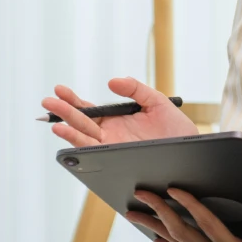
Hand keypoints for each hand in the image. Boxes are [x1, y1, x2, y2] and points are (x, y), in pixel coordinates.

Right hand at [42, 76, 197, 146]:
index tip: (59, 90)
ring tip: (54, 123)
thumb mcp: (157, 102)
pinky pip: (95, 153)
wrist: (194, 153)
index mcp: (116, 120)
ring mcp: (113, 149)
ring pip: (84, 139)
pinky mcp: (118, 160)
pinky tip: (70, 137)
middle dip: (63, 112)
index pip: (89, 110)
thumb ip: (135, 89)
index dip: (73, 100)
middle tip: (47, 101)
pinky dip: (80, 146)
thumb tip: (112, 81)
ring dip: (68, 130)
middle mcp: (110, 135)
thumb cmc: (178, 130)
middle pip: (81, 123)